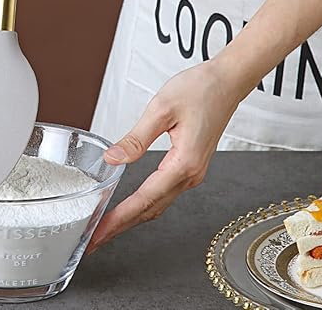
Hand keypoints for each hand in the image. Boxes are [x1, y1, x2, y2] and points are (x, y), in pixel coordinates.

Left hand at [87, 60, 239, 252]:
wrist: (227, 82)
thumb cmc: (200, 89)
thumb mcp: (161, 109)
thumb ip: (136, 138)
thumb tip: (113, 159)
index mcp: (183, 164)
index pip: (145, 199)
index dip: (119, 219)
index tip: (99, 232)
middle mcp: (190, 175)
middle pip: (151, 209)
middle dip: (122, 226)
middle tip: (94, 239)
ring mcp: (192, 173)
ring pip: (158, 204)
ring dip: (132, 217)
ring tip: (106, 226)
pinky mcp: (190, 166)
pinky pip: (164, 192)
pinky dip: (144, 203)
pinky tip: (130, 205)